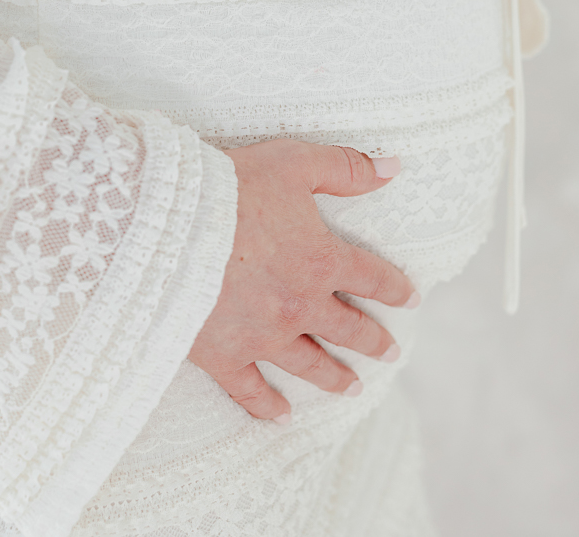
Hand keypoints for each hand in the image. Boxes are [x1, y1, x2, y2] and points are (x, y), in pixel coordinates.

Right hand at [188, 140, 417, 422]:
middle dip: (372, 341)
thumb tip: (394, 166)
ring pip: (309, 365)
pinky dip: (267, 406)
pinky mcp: (223, 355)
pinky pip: (251, 390)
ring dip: (333, 377)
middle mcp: (299, 305)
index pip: (371, 277)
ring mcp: (262, 336)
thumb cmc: (233, 187)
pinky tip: (282, 416)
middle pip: (347, 329)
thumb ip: (347, 167)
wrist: (168, 227)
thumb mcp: (296, 162)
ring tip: (351, 388)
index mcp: (321, 261)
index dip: (394, 288)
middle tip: (389, 353)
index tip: (410, 299)